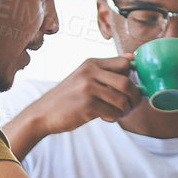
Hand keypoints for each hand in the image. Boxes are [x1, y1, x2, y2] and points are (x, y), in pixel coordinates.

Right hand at [15, 56, 140, 138]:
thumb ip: (106, 71)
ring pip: (122, 99)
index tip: (130, 89)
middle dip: (134, 97)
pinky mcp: (87, 105)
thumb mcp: (84, 77)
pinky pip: (112, 112)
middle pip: (127, 82)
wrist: (43, 113)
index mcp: (91, 63)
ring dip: (125, 110)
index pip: (125, 63)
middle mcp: (90, 72)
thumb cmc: (68, 98)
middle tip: (131, 106)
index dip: (133, 77)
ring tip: (118, 114)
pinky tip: (106, 118)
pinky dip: (114, 117)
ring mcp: (88, 88)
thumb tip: (132, 59)